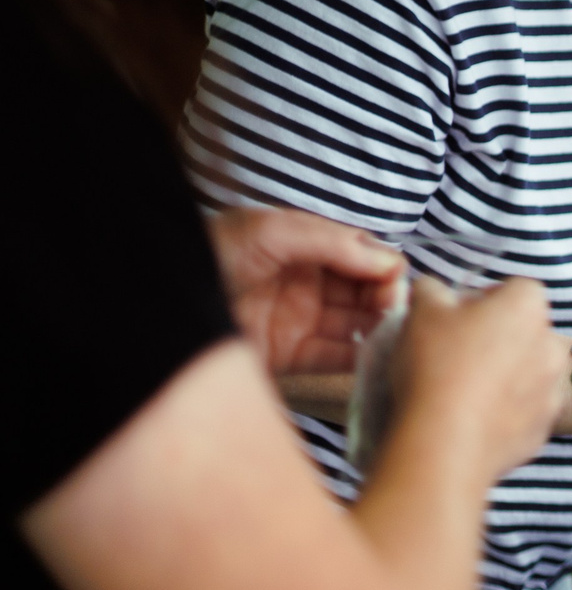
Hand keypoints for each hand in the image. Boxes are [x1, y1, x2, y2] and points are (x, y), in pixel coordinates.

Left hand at [208, 209, 405, 376]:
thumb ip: (331, 241)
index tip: (391, 281)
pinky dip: (361, 357)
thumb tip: (389, 261)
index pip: (364, 255)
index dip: (384, 267)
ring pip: (358, 325)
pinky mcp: (291, 356)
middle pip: (367, 291)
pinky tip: (377, 354)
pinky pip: (336, 358)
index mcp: (306, 246)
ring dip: (381, 328)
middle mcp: (309, 283)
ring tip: (393, 333)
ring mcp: (301, 321)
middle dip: (387, 298)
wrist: (160, 305)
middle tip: (392, 309)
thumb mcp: (272, 231)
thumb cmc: (211, 253)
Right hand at [388, 278, 565, 485]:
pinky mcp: (542, 429)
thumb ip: (431, 290)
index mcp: (528, 306)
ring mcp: (551, 390)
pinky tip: (471, 418)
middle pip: (524, 331)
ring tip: (462, 390)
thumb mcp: (421, 310)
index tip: (457, 317)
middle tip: (456, 354)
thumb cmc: (435, 364)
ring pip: (527, 373)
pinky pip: (523, 411)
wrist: (444, 443)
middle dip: (496, 338)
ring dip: (503, 376)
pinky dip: (504, 411)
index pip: (517, 288)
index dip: (485, 298)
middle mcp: (551, 345)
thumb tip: (434, 292)